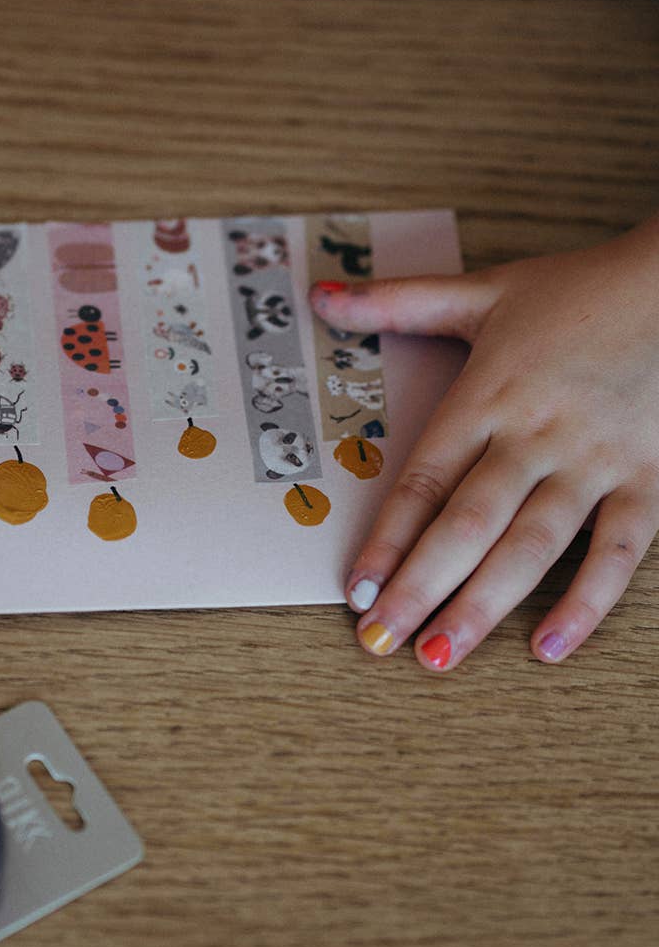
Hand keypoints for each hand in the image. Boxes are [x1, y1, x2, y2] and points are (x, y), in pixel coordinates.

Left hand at [309, 217, 658, 672]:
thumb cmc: (580, 291)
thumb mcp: (483, 290)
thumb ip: (398, 301)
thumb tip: (321, 296)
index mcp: (487, 394)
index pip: (424, 481)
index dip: (386, 540)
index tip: (355, 591)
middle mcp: (534, 435)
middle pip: (467, 524)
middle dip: (419, 589)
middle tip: (378, 642)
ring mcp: (593, 462)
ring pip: (530, 547)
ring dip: (483, 606)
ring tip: (440, 656)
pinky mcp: (649, 481)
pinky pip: (617, 553)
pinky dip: (586, 602)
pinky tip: (549, 646)